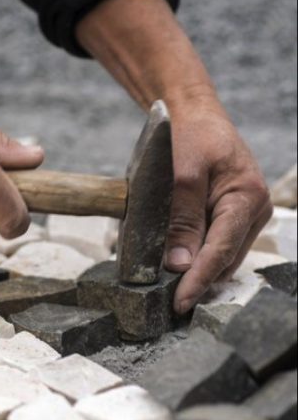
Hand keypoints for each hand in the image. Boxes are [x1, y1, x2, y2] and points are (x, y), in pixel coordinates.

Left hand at [164, 94, 272, 313]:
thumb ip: (182, 220)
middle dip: (197, 280)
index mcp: (247, 198)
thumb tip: (179, 263)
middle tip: (167, 302)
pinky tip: (175, 264)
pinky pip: (214, 243)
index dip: (198, 279)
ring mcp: (244, 215)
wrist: (193, 116)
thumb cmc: (189, 137)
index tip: (180, 302)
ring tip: (168, 288)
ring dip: (195, 270)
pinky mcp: (229, 215)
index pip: (221, 250)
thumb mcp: (182, 176)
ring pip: (220, 255)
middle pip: (224, 258)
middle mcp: (253, 211)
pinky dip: (195, 254)